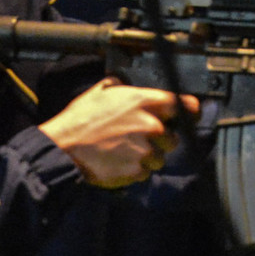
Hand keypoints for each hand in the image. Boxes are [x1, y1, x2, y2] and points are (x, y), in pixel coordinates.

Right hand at [38, 77, 201, 187]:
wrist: (63, 149)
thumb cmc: (79, 120)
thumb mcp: (100, 92)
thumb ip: (121, 86)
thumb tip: (126, 83)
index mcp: (143, 102)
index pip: (183, 104)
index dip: (189, 111)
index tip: (191, 114)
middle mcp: (151, 125)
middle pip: (173, 137)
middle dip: (161, 140)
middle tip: (139, 139)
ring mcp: (145, 150)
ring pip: (160, 157)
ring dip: (148, 157)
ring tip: (124, 151)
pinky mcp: (137, 171)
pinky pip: (146, 172)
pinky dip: (136, 170)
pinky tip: (119, 162)